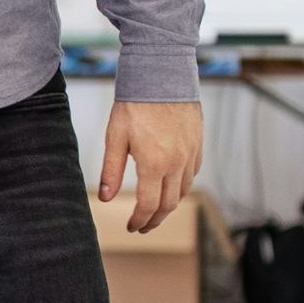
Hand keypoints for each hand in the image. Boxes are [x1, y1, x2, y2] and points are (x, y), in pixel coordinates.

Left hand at [99, 98, 203, 234]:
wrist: (161, 75)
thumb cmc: (134, 104)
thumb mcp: (115, 137)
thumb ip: (111, 170)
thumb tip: (106, 199)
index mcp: (154, 164)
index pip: (148, 205)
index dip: (140, 221)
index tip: (132, 227)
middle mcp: (176, 163)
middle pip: (169, 204)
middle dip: (155, 219)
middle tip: (143, 226)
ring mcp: (190, 153)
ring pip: (184, 190)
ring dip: (169, 205)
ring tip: (155, 209)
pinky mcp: (198, 143)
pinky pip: (193, 173)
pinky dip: (182, 185)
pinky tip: (170, 185)